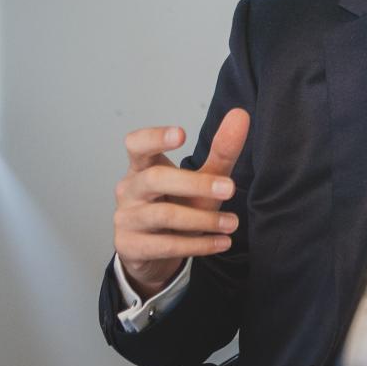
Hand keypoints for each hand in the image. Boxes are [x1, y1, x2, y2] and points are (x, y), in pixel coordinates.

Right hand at [113, 108, 249, 296]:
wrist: (154, 250)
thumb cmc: (177, 204)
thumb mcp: (202, 179)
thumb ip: (221, 150)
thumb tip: (240, 115)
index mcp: (143, 166)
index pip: (136, 144)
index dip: (154, 138)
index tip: (182, 134)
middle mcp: (130, 189)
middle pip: (154, 179)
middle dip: (195, 183)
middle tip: (230, 188)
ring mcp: (126, 218)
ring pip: (162, 215)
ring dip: (202, 219)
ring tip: (232, 223)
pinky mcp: (130, 247)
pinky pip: (164, 245)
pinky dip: (197, 245)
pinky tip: (222, 242)